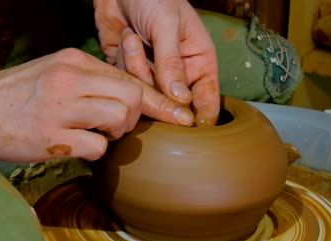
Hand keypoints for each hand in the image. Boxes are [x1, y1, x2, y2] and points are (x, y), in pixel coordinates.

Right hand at [0, 48, 149, 161]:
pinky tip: (75, 146)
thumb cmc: (17, 92)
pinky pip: (97, 147)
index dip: (154, 100)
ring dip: (116, 133)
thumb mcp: (54, 71)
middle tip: (115, 126)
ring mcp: (59, 107)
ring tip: (96, 134)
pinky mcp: (50, 137)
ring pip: (121, 118)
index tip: (175, 115)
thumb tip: (129, 99)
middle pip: (134, 96)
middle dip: (134, 117)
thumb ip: (90, 81)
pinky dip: (94, 151)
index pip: (129, 78)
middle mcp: (69, 79)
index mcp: (73, 60)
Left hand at [94, 0, 219, 124]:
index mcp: (198, 61)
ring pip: (146, 93)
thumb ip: (171, 63)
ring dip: (136, 66)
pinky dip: (123, 62)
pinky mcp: (131, 73)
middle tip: (147, 68)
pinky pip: (128, 83)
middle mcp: (178, 73)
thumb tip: (180, 100)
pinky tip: (125, 39)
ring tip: (132, 37)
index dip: (203, 116)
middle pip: (172, 103)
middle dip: (157, 88)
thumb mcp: (167, 25)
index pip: (207, 97)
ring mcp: (153, 74)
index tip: (194, 127)